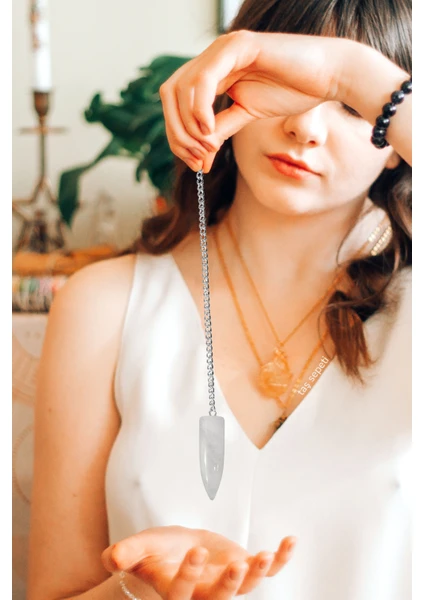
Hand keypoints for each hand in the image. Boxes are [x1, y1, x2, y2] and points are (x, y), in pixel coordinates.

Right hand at [102, 525, 295, 598]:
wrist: (180, 550)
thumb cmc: (157, 551)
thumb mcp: (140, 547)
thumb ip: (126, 552)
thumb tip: (112, 558)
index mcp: (175, 591)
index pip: (181, 593)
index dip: (188, 576)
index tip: (194, 550)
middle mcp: (203, 594)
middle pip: (218, 599)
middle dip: (229, 586)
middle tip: (236, 566)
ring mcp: (226, 584)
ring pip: (245, 588)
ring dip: (257, 574)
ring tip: (264, 554)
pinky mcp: (243, 570)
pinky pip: (266, 570)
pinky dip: (280, 559)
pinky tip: (290, 541)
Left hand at [159, 29, 354, 172]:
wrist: (329, 76)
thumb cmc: (294, 91)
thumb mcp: (247, 116)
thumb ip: (221, 130)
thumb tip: (199, 155)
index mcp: (212, 72)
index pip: (175, 102)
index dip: (177, 135)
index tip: (196, 163)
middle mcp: (212, 57)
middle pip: (169, 94)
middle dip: (176, 133)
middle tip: (196, 159)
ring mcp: (223, 49)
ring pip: (181, 87)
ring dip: (187, 124)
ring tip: (206, 147)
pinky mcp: (238, 46)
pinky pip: (204, 78)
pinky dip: (200, 107)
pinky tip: (210, 128)